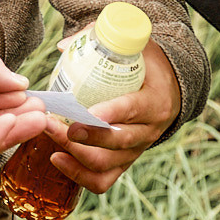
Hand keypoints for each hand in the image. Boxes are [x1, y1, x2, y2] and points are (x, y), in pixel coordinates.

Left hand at [45, 42, 180, 193]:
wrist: (170, 90)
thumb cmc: (147, 65)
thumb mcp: (134, 45)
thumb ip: (100, 39)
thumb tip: (63, 47)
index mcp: (155, 101)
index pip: (132, 110)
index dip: (109, 114)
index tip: (83, 114)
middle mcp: (149, 131)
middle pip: (117, 142)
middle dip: (84, 136)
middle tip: (54, 124)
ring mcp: (136, 150)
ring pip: (106, 164)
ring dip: (74, 154)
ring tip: (49, 136)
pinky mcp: (124, 163)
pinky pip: (102, 180)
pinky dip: (78, 175)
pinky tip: (57, 158)